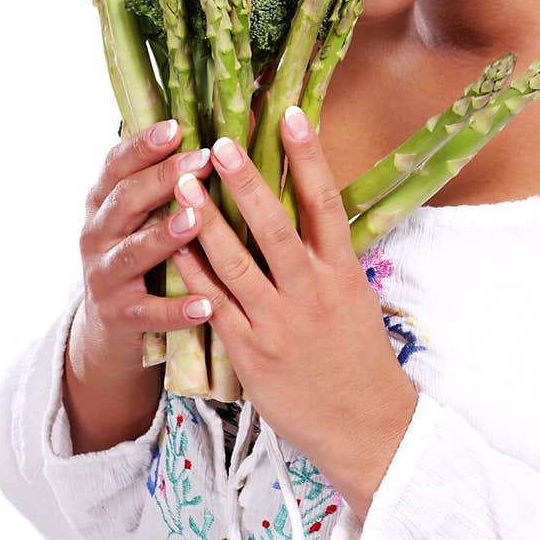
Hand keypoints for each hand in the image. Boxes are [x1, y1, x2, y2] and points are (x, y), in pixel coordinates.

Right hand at [78, 118, 215, 372]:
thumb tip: (240, 121)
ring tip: (196, 220)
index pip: (116, 163)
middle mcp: (97, 234)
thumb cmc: (147, 252)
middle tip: (202, 162)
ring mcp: (105, 276)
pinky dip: (176, 310)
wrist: (112, 326)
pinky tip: (207, 305)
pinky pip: (148, 312)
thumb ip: (177, 176)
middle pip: (125, 199)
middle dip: (162, 179)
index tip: (176, 126)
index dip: (143, 144)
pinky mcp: (118, 316)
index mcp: (105, 201)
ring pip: (133, 252)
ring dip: (164, 235)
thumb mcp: (149, 212)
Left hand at [171, 106, 418, 517]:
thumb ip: (326, 254)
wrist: (364, 423)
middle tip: (220, 142)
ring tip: (182, 182)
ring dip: (206, 219)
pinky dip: (194, 272)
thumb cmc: (357, 354)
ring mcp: (279, 321)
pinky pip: (215, 304)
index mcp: (342, 270)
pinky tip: (176, 244)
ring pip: (236, 261)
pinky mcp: (251, 350)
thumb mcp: (353, 295)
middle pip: (275, 225)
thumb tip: (308, 204)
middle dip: (246, 181)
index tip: (291, 115)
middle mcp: (312, 290)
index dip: (308, 157)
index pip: (325, 202)